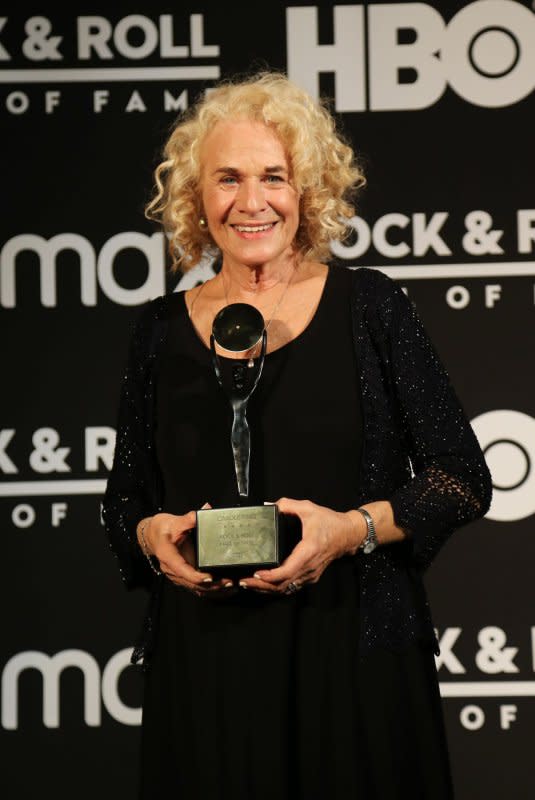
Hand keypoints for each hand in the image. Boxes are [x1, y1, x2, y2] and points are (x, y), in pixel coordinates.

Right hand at [138, 508, 234, 596]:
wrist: (153, 535)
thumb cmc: (162, 528)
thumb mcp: (174, 521)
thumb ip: (189, 518)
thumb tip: (205, 510)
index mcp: (168, 556)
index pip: (182, 570)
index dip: (196, 576)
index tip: (209, 577)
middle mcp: (171, 569)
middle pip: (191, 584)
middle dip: (211, 586)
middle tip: (228, 582)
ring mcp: (177, 575)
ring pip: (195, 589)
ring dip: (213, 591)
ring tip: (230, 588)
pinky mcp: (183, 576)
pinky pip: (196, 587)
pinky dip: (209, 590)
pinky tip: (223, 590)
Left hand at [239, 498, 363, 594]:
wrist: (348, 534)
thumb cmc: (330, 523)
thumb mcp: (309, 508)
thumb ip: (288, 505)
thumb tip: (269, 506)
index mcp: (308, 551)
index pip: (287, 571)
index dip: (270, 576)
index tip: (256, 573)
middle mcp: (309, 567)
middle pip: (283, 585)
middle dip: (261, 586)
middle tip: (243, 582)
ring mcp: (310, 574)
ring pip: (286, 589)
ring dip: (267, 589)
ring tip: (249, 584)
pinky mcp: (310, 576)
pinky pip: (291, 587)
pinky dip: (276, 588)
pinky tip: (264, 585)